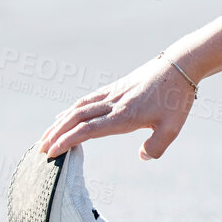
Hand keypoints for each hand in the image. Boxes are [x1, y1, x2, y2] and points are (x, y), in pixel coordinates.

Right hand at [36, 55, 197, 161]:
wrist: (180, 65)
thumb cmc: (177, 98)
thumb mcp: (172, 128)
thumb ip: (156, 146)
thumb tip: (141, 157)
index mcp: (124, 116)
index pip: (88, 130)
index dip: (67, 141)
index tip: (52, 153)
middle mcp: (114, 104)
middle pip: (77, 118)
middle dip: (56, 134)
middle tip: (40, 149)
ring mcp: (113, 93)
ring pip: (79, 107)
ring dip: (60, 122)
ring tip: (47, 135)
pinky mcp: (116, 87)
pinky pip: (88, 99)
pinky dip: (73, 108)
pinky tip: (66, 114)